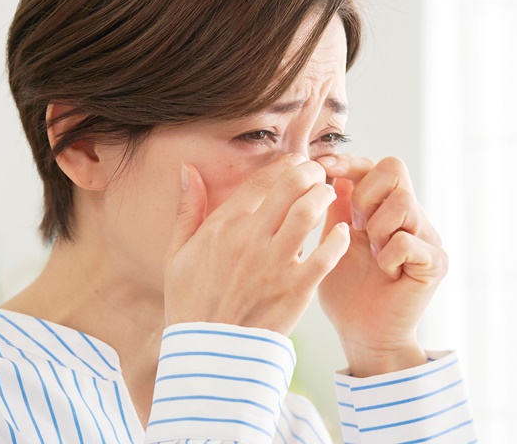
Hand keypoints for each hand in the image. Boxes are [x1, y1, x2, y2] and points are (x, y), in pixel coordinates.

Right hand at [164, 153, 350, 335]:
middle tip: (318, 172)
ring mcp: (276, 264)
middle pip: (291, 186)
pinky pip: (327, 254)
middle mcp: (251, 239)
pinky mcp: (297, 289)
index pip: (263, 179)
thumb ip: (187, 209)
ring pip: (310, 212)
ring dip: (324, 195)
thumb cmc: (191, 302)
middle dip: (310, 172)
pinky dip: (337, 238)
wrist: (209, 354)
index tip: (295, 162)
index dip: (285, 164)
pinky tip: (339, 231)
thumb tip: (188, 169)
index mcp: (224, 227)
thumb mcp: (176, 253)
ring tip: (328, 194)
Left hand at [315, 154, 447, 376]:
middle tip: (356, 226)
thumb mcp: (333, 242)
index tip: (322, 167)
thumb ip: (336, 208)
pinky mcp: (435, 263)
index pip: (376, 166)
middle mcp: (411, 217)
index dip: (349, 161)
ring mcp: (427, 238)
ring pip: (402, 203)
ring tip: (373, 254)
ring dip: (377, 228)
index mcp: (386, 209)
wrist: (361, 335)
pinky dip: (388, 256)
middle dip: (366, 192)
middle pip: (395, 168)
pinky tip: (385, 273)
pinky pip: (408, 241)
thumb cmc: (346, 291)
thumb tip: (330, 170)